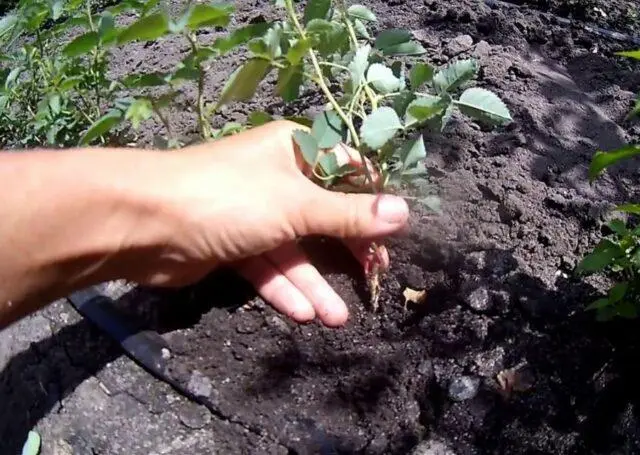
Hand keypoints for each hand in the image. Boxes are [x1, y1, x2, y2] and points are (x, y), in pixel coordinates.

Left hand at [133, 120, 408, 326]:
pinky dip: (283, 288)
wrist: (144, 223)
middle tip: (374, 279)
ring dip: (315, 283)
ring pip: (294, 250)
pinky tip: (304, 313)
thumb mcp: (297, 205)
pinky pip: (267, 267)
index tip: (396, 233)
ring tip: (338, 318)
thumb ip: (349, 214)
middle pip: (324, 216)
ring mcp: (253, 214)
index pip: (347, 171)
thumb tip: (404, 213)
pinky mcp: (233, 245)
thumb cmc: (229, 198)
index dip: (373, 201)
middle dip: (347, 250)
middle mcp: (277, 179)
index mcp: (294, 151)